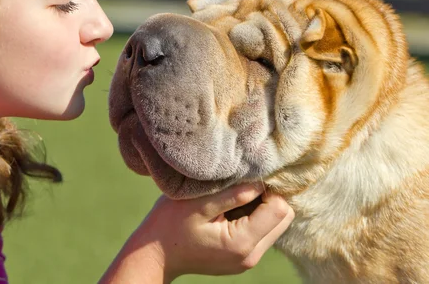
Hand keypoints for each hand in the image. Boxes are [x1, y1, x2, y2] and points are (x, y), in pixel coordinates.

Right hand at [100, 183, 293, 282]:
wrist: (153, 253)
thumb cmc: (169, 224)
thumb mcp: (199, 204)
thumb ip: (233, 194)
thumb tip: (261, 182)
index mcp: (241, 243)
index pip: (279, 209)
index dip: (268, 188)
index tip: (246, 178)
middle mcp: (250, 256)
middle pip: (284, 218)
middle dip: (269, 197)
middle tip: (242, 184)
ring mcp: (247, 260)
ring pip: (275, 225)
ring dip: (262, 207)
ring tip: (233, 197)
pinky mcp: (242, 258)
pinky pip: (262, 233)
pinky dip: (253, 217)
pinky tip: (230, 209)